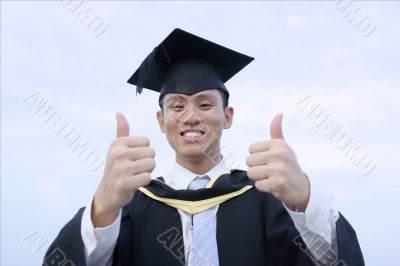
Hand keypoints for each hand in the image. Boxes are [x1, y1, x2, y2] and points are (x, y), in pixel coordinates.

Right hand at [92, 112, 154, 226]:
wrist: (107, 194)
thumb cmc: (116, 168)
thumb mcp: (117, 148)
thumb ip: (122, 131)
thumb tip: (119, 113)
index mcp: (117, 143)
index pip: (147, 141)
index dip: (143, 152)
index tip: (132, 159)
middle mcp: (117, 153)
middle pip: (151, 153)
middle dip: (146, 162)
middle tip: (133, 169)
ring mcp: (120, 169)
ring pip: (151, 164)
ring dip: (146, 172)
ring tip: (134, 175)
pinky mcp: (125, 183)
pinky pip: (148, 177)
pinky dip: (144, 182)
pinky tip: (134, 183)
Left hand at [246, 113, 309, 211]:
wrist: (302, 188)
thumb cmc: (288, 165)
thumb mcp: (283, 147)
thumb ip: (277, 131)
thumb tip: (279, 114)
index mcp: (278, 144)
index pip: (251, 149)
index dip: (257, 157)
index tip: (269, 161)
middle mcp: (279, 154)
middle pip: (249, 161)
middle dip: (256, 168)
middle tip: (269, 171)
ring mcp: (279, 169)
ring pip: (251, 173)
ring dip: (259, 178)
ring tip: (271, 178)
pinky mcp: (277, 183)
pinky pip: (257, 185)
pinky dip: (264, 188)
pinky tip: (274, 186)